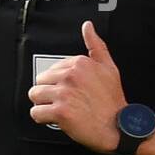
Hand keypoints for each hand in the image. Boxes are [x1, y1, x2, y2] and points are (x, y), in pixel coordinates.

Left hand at [27, 20, 126, 153]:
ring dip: (43, 104)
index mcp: (80, 63)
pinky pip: (36, 113)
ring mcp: (64, 94)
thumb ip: (96, 45)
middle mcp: (71, 76)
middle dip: (49, 92)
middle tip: (63, 101)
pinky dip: (42, 118)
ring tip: (57, 109)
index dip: (59, 82)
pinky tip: (54, 118)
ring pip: (35, 95)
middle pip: (40, 80)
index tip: (69, 90)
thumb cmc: (113, 101)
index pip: (52, 68)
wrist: (119, 127)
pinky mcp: (60, 112)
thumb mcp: (109, 67)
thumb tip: (88, 27)